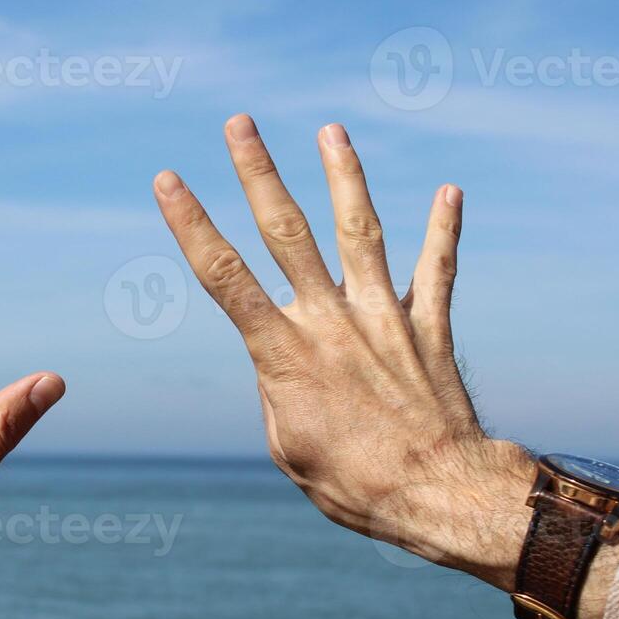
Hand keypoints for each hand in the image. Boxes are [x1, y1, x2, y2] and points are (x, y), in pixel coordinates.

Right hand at [154, 115, 535, 587]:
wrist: (438, 494)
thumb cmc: (352, 485)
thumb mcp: (286, 446)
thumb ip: (276, 392)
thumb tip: (281, 361)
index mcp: (283, 353)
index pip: (223, 275)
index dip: (191, 224)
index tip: (168, 180)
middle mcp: (330, 321)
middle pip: (285, 232)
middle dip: (258, 173)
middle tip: (240, 124)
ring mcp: (383, 320)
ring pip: (359, 232)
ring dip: (343, 176)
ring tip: (331, 131)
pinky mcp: (428, 331)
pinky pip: (436, 272)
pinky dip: (442, 231)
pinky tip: (449, 191)